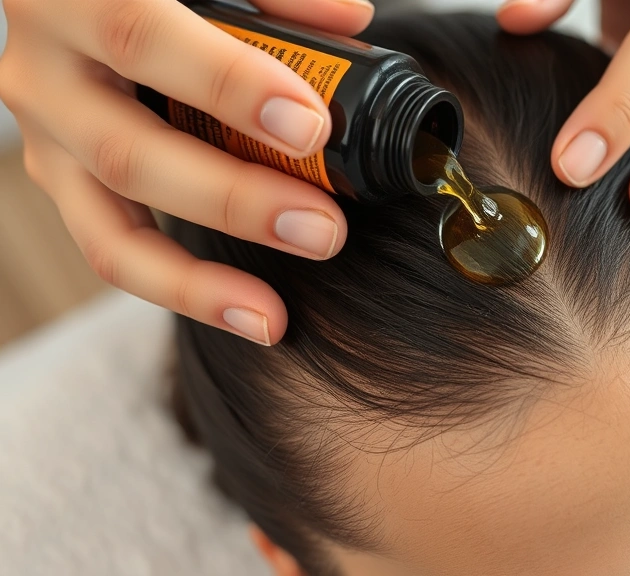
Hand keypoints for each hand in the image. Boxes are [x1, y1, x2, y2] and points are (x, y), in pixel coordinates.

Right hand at [0, 0, 373, 344]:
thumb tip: (348, 23)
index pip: (142, 37)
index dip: (228, 84)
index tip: (312, 125)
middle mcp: (43, 71)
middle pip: (130, 153)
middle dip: (234, 199)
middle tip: (321, 229)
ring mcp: (46, 137)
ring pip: (107, 229)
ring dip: (198, 277)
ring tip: (273, 313)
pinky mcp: (60, 181)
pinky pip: (114, 250)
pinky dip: (183, 288)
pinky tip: (247, 312)